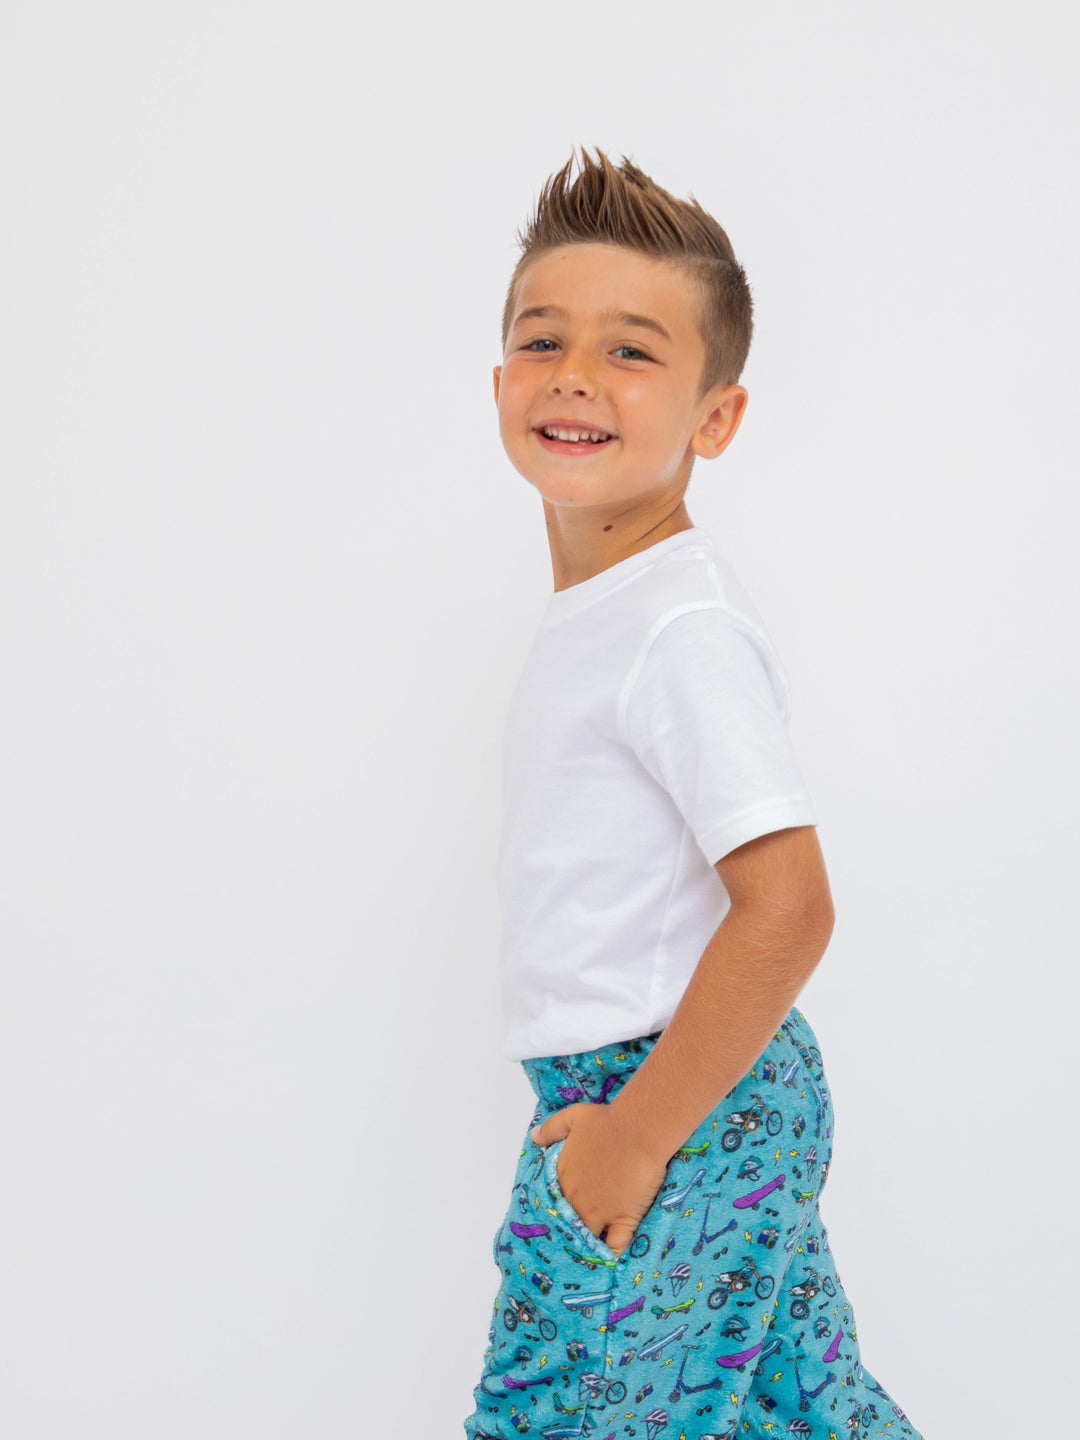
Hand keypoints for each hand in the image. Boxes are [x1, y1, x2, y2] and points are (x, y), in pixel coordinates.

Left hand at [531, 1103, 668, 1257]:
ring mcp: (599, 1212)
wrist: (637, 1130)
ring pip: (587, 1237)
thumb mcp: (573, 1117)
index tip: (562, 1215)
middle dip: (570, 1231)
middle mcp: (576, 1198)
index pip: (554, 1201)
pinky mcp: (623, 1218)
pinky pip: (615, 1246)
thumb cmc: (607, 1122)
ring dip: (588, 1245)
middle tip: (573, 1240)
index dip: (559, 1209)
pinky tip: (610, 1260)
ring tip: (589, 1255)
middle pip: (568, 1223)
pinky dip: (611, 1255)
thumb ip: (551, 1129)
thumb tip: (533, 1137)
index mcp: (563, 1177)